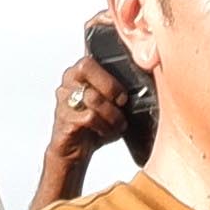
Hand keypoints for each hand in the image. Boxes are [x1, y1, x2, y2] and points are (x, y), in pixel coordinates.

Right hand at [36, 51, 135, 205]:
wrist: (76, 149)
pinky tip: (106, 132)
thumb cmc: (97, 123)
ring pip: (92, 96)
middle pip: (86, 68)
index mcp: (80, 73)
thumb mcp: (112, 102)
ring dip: (112, 114)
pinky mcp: (64, 118)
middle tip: (122, 104)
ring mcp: (63, 99)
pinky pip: (89, 117)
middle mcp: (68, 82)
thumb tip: (146, 79)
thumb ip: (120, 89)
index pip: (89, 59)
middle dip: (110, 88)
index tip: (123, 95)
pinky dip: (105, 127)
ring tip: (117, 124)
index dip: (109, 76)